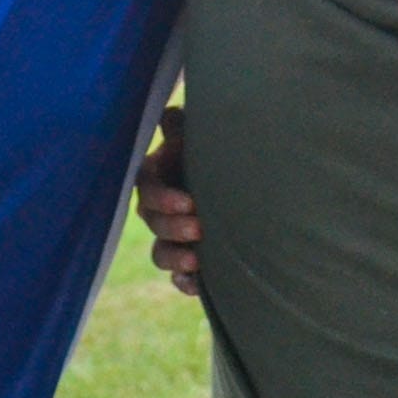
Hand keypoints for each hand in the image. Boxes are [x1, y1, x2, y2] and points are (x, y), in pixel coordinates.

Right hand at [134, 106, 202, 296]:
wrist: (249, 186)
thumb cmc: (221, 152)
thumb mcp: (205, 137)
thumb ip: (184, 127)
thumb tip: (170, 113)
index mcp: (161, 174)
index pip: (147, 186)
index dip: (162, 197)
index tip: (188, 203)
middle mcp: (162, 207)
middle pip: (152, 220)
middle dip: (172, 226)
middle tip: (199, 228)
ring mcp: (173, 235)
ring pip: (159, 252)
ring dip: (173, 256)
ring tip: (196, 259)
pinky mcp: (188, 259)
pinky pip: (177, 277)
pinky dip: (184, 281)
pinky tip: (198, 283)